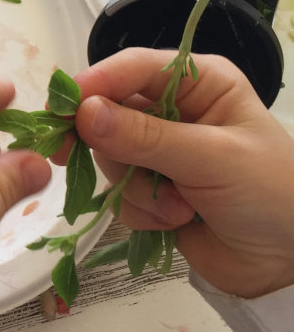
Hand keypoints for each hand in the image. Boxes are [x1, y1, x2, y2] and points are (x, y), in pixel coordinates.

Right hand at [71, 48, 293, 299]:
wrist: (289, 262)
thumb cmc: (271, 194)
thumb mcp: (212, 158)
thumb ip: (146, 137)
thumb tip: (85, 114)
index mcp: (199, 83)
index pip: (133, 69)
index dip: (95, 84)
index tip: (60, 108)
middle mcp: (176, 111)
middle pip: (109, 113)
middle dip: (111, 146)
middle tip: (73, 158)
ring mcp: (162, 152)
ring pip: (111, 157)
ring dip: (136, 187)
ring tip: (178, 205)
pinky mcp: (153, 190)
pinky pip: (119, 192)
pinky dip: (142, 211)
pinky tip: (178, 220)